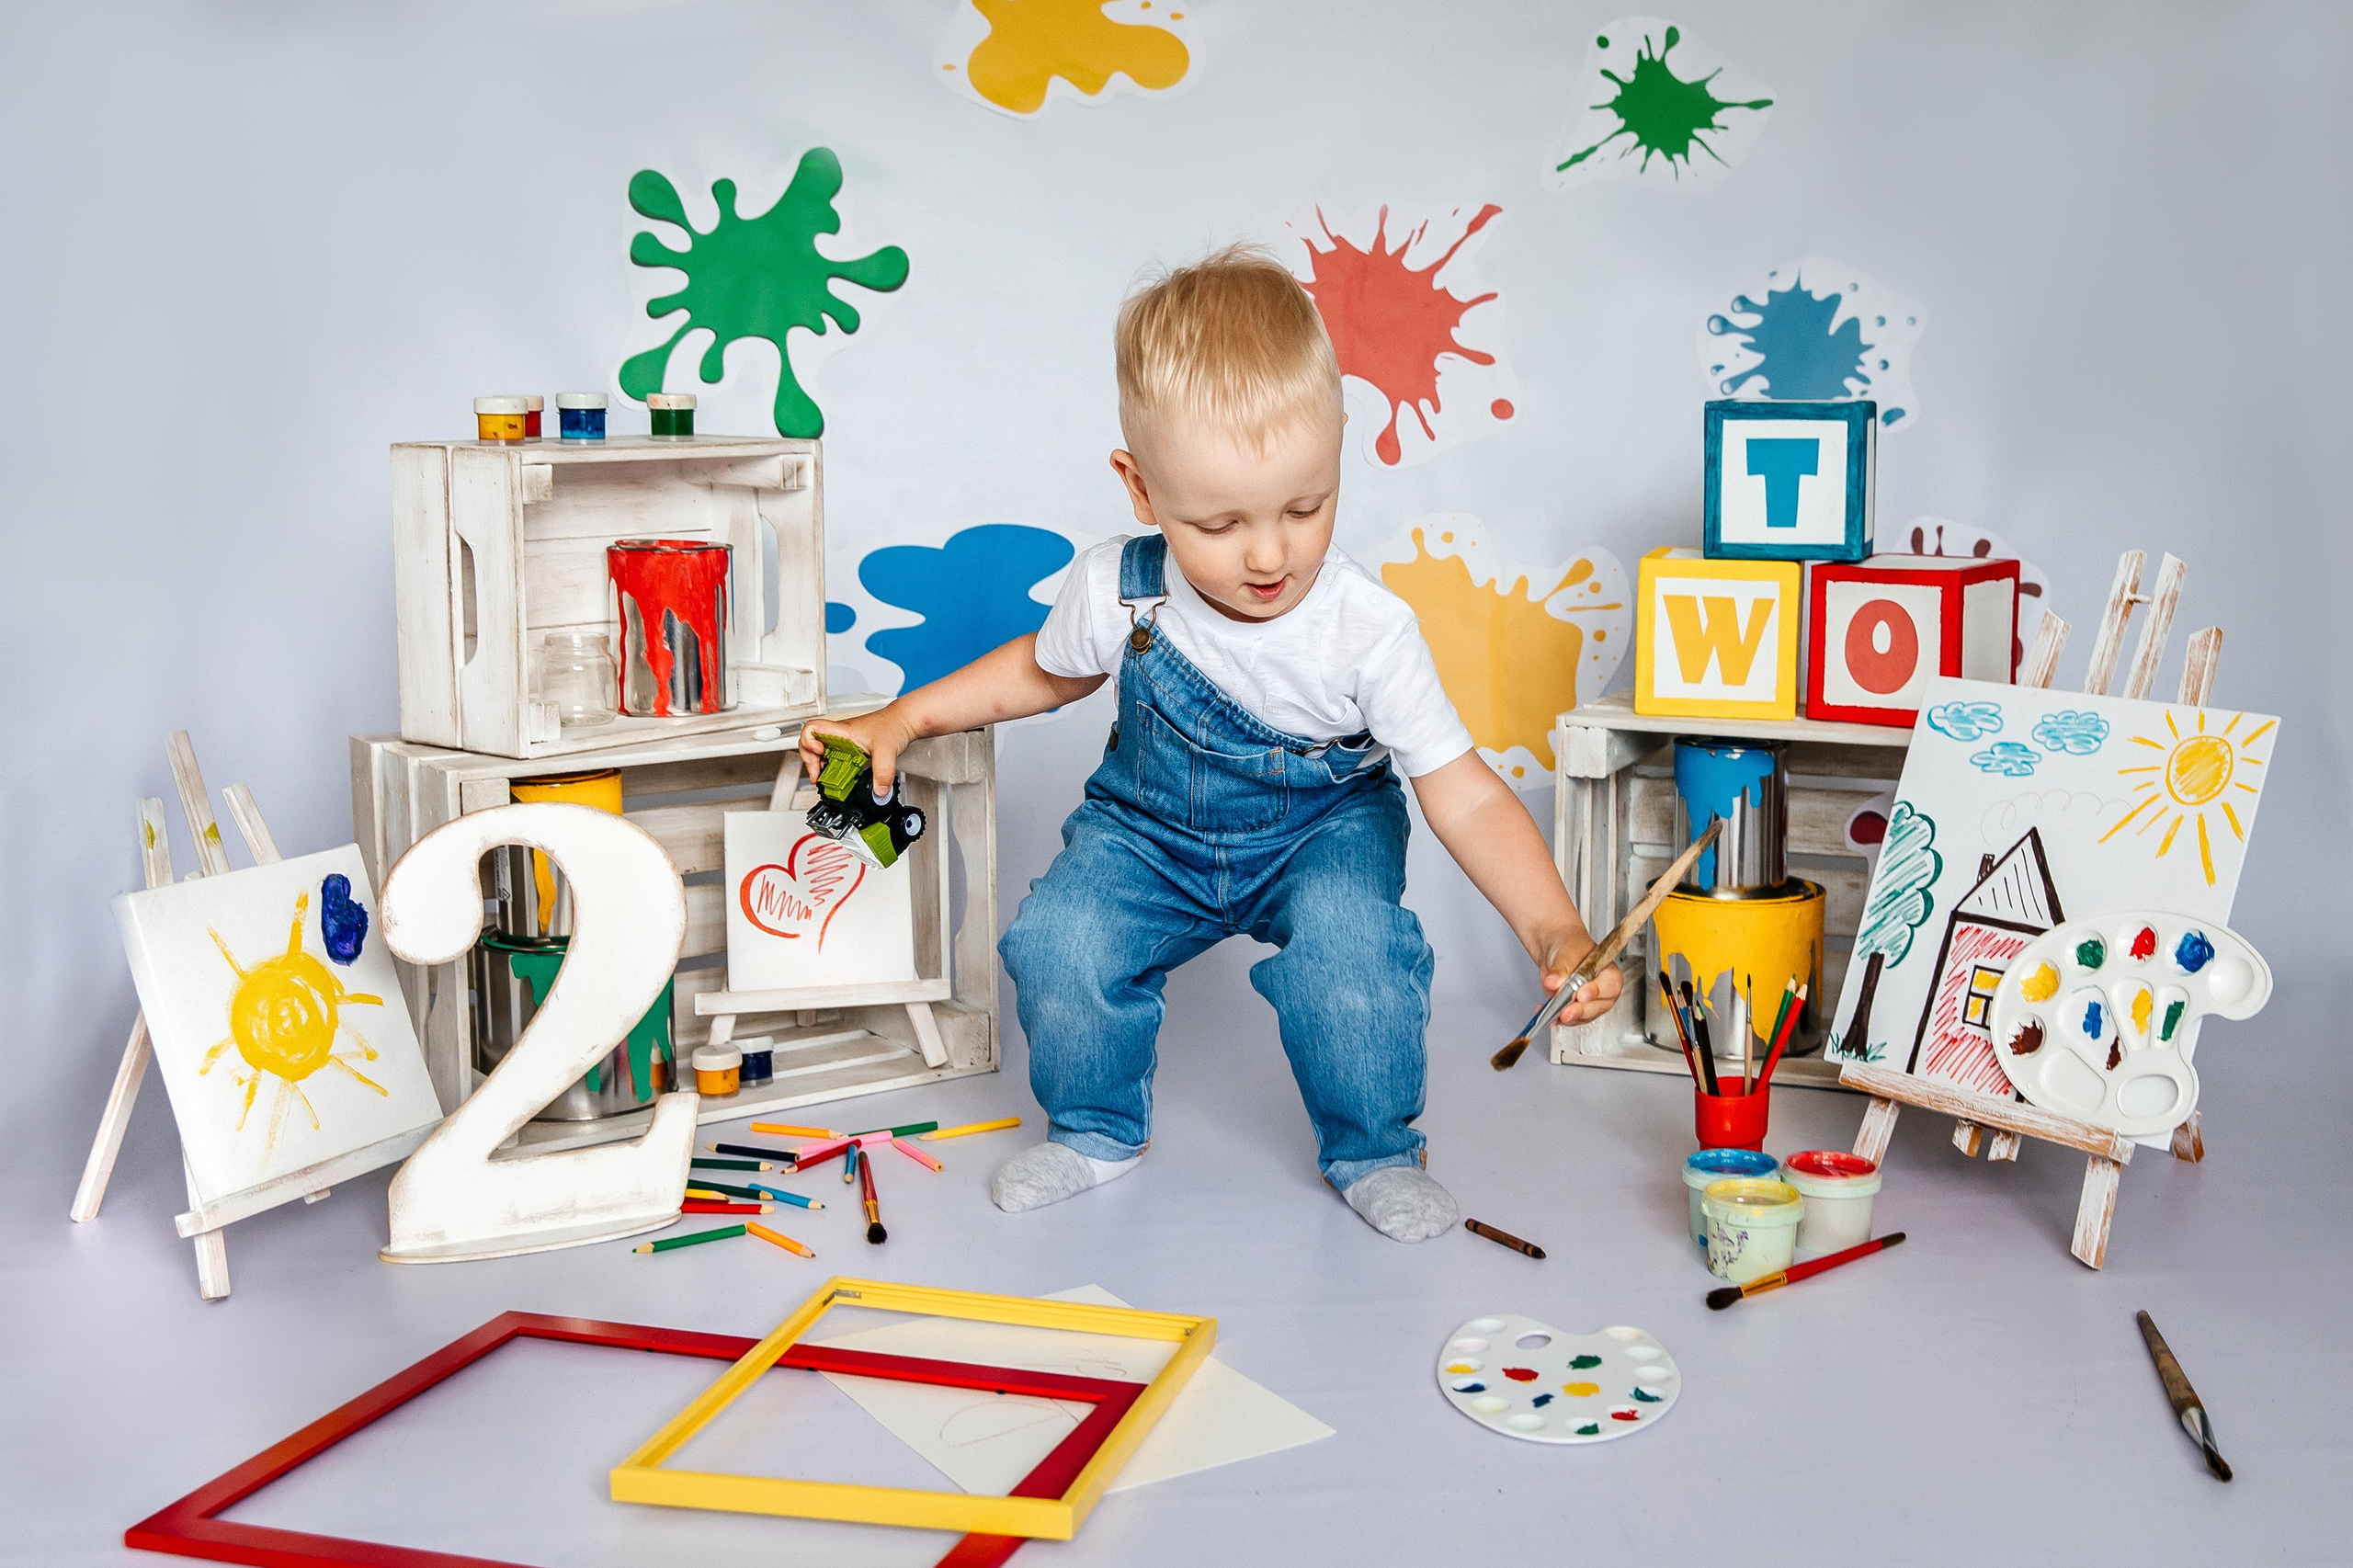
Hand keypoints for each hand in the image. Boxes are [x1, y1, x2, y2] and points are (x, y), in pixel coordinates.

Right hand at [799, 710, 914, 797]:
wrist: (903, 722)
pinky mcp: (849, 748)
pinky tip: (836, 775)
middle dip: (809, 761)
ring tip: (822, 778)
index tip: (818, 754)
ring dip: (817, 765)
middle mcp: (839, 735)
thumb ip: (883, 773)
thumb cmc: (892, 726)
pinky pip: (831, 757)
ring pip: (819, 751)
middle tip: (817, 775)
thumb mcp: (887, 751)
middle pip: (809, 743)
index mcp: (842, 731)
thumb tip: (878, 791)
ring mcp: (843, 741)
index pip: (812, 728)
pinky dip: (829, 767)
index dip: (808, 742)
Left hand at [1538, 930, 1620, 1026]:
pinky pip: (1568, 1018)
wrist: (1556, 950)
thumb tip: (1553, 982)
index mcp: (1608, 972)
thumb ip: (1561, 968)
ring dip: (1568, 1018)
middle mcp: (1601, 990)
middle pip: (1598, 1007)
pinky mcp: (1573, 1009)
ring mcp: (1587, 1002)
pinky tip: (1547, 1016)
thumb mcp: (1567, 952)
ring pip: (1583, 1016)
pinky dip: (1556, 1018)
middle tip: (1567, 1011)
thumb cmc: (1569, 946)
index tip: (1581, 995)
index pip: (1610, 986)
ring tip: (1555, 1014)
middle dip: (1581, 1011)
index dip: (1597, 992)